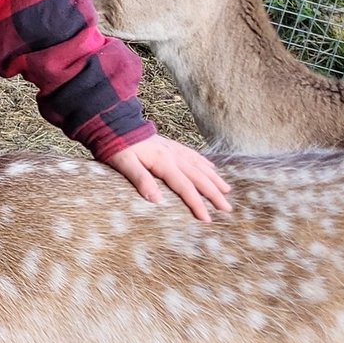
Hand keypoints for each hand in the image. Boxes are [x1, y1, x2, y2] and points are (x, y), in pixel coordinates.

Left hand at [103, 135, 231, 222]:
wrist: (115, 123)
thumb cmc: (117, 146)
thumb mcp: (124, 164)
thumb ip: (141, 180)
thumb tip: (157, 200)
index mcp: (164, 162)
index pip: (185, 187)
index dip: (197, 204)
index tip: (208, 219)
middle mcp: (173, 155)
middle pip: (199, 178)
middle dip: (214, 194)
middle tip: (227, 209)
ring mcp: (173, 149)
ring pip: (199, 166)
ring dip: (214, 179)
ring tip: (227, 191)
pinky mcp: (170, 145)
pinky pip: (192, 155)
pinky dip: (204, 163)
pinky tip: (211, 168)